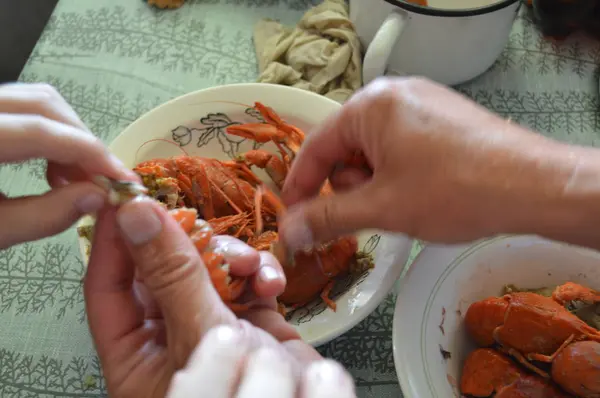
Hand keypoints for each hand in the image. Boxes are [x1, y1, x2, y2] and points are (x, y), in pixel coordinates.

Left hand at [0, 83, 136, 248]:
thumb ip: (44, 216)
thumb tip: (97, 198)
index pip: (44, 131)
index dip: (91, 154)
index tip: (122, 180)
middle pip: (44, 104)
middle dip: (82, 140)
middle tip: (100, 180)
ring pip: (33, 101)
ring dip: (66, 135)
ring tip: (74, 178)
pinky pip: (17, 109)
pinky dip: (45, 133)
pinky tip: (49, 168)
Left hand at [84, 197, 350, 396]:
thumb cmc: (235, 394)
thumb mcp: (199, 332)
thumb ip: (171, 273)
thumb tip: (136, 214)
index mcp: (134, 354)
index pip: (107, 287)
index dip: (114, 240)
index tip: (124, 199)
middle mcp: (169, 336)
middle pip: (162, 270)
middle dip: (188, 245)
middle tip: (199, 225)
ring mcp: (210, 324)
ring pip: (207, 268)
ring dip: (231, 258)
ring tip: (249, 267)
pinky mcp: (249, 319)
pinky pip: (245, 280)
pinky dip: (259, 274)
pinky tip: (270, 283)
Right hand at [280, 77, 599, 247]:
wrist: (533, 186)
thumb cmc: (453, 191)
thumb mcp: (381, 207)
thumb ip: (328, 217)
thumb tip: (288, 231)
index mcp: (370, 105)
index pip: (315, 146)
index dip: (300, 186)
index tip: (292, 217)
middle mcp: (393, 94)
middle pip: (345, 148)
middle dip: (351, 186)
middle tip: (373, 211)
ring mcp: (422, 102)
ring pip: (374, 150)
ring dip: (376, 183)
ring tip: (403, 204)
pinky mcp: (443, 117)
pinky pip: (401, 146)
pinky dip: (398, 173)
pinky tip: (421, 192)